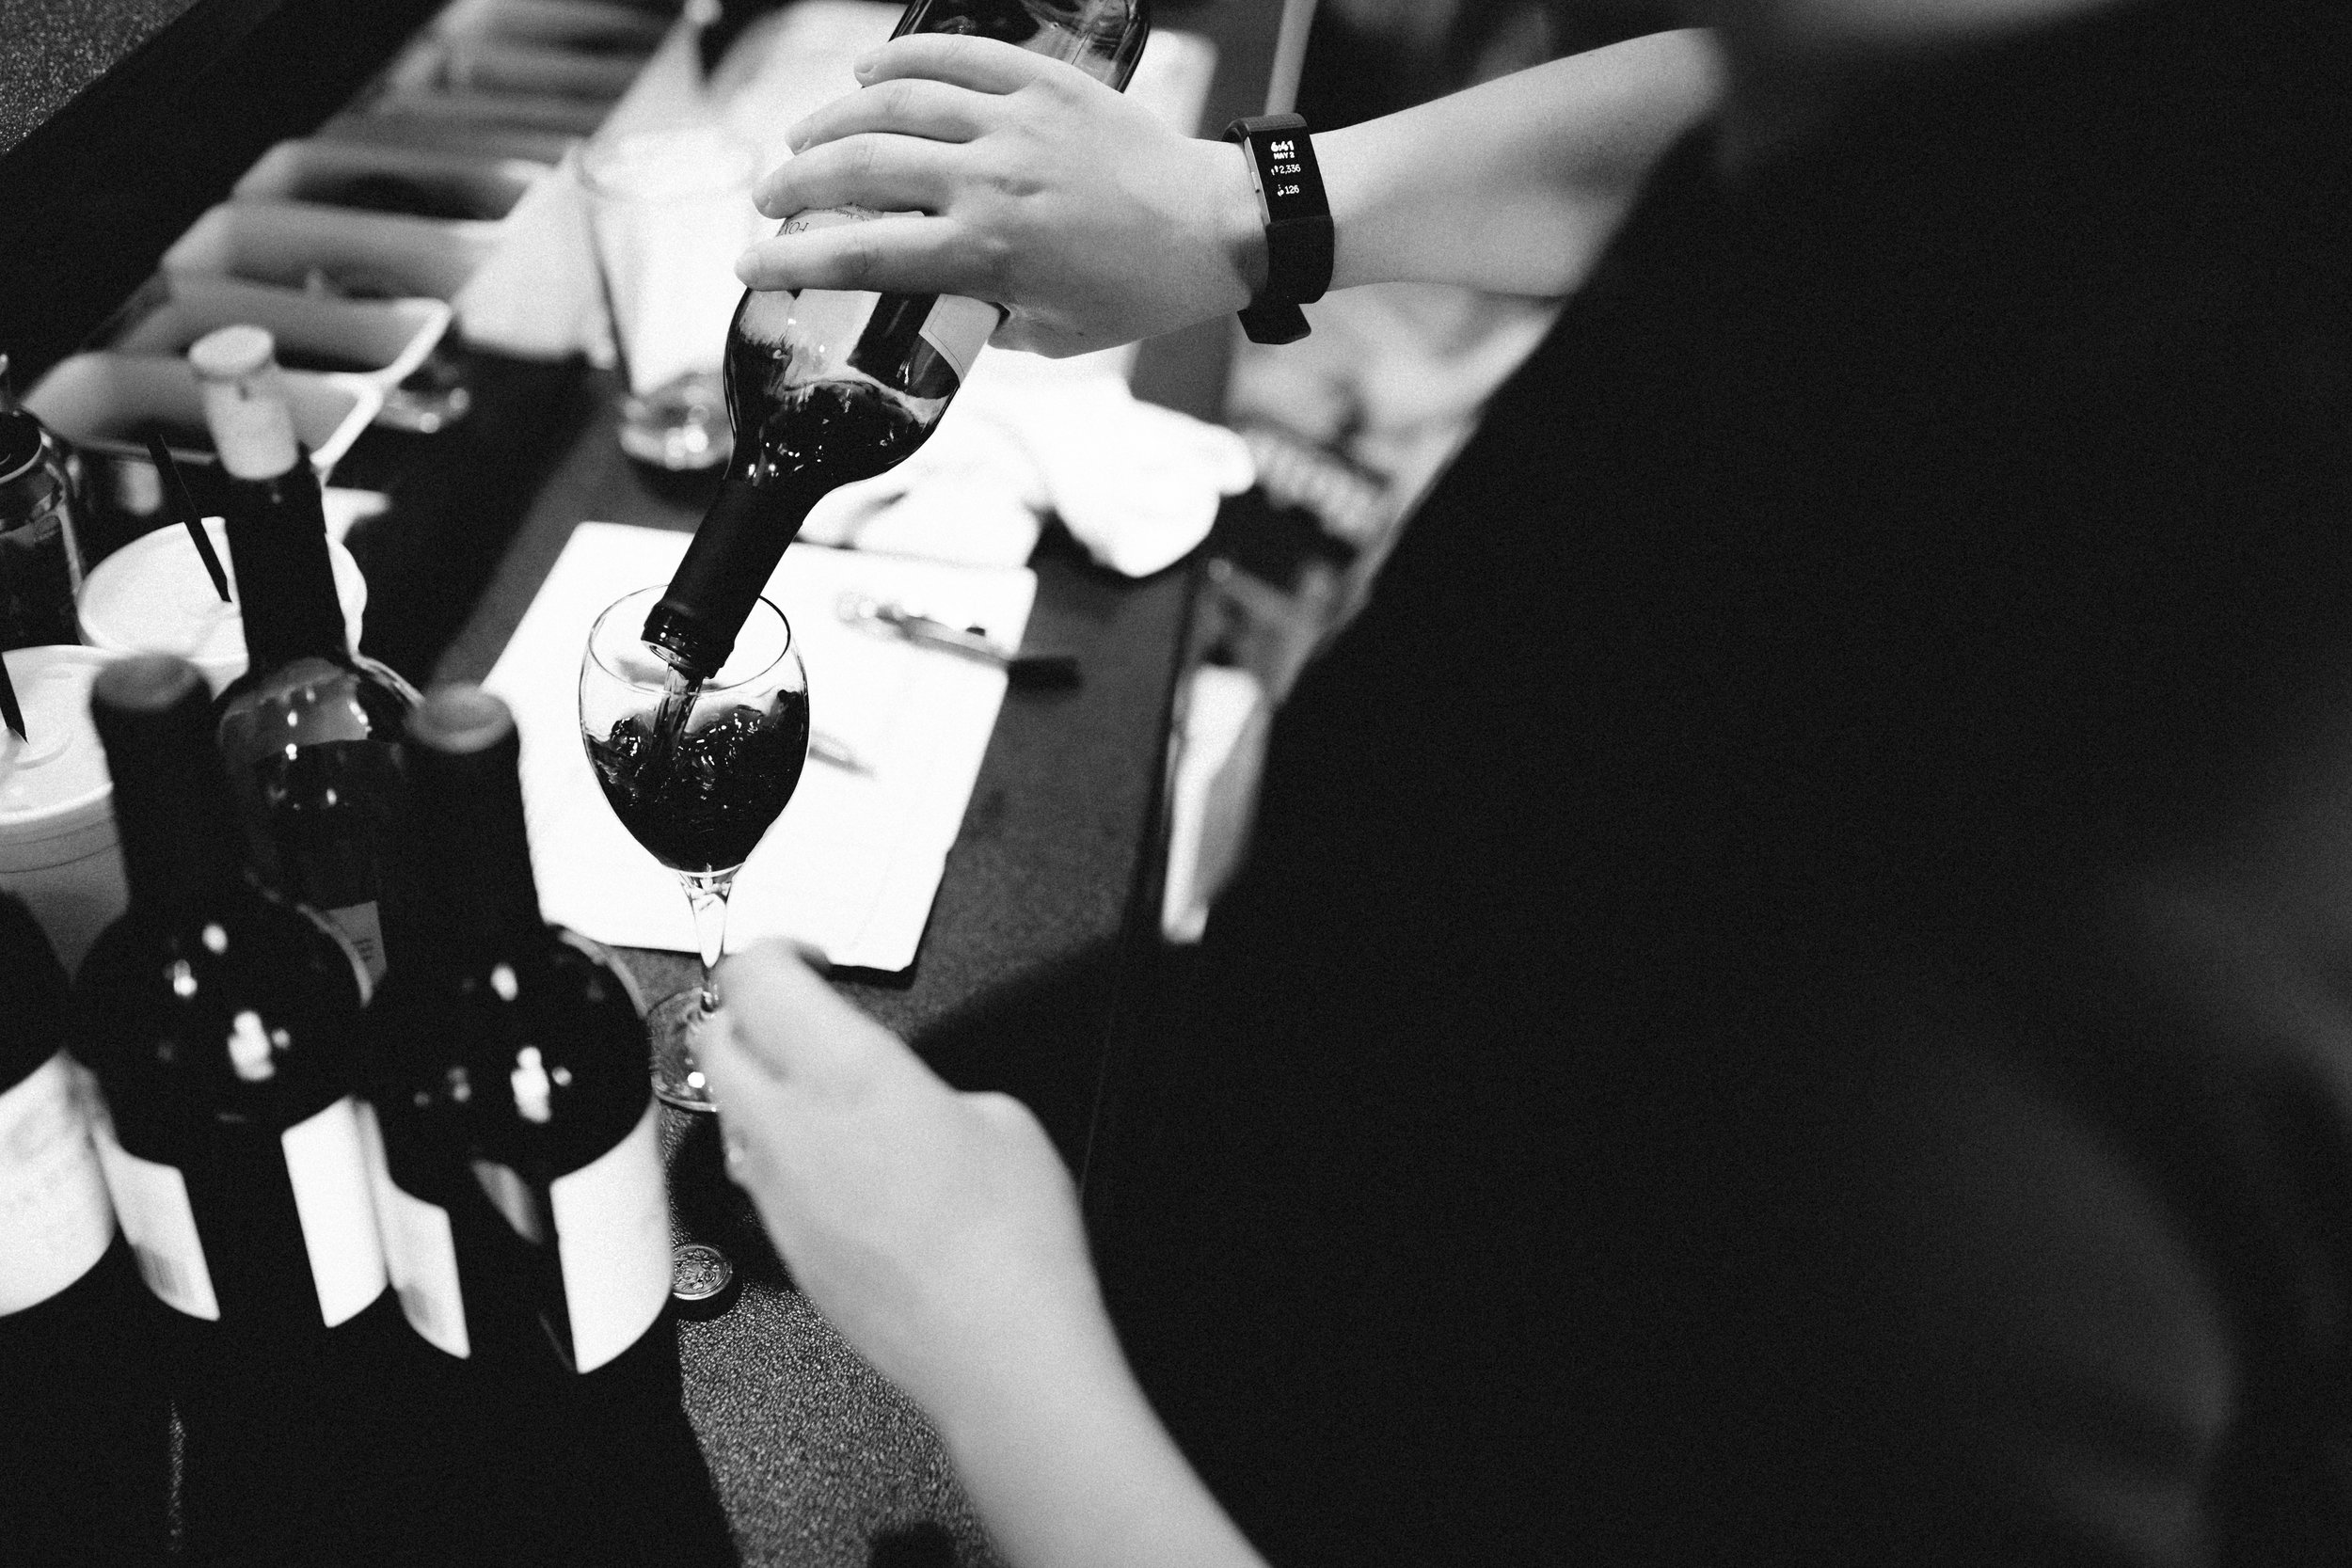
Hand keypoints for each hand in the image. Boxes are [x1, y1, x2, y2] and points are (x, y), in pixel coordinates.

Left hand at [698, 941, 1125, 1432]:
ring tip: (816, 1085)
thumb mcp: (1001, 1116)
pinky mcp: (783, 1245)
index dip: (774, 948)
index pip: (756, 976)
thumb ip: (929, 1085)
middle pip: (715, 1034)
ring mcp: (778, 1193)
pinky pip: (755, 1172)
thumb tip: (911, 1099)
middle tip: (793, 1008)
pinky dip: (779, 1148)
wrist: (999, 1350)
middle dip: (746, 1008)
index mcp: (848, 1073)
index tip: (805, 956)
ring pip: (728, 1108)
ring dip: (758, 1081)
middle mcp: (792, 1129)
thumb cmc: (1012, 1244)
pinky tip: (839, 1164)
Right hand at [734, 35, 1260, 356]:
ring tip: (802, 139)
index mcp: (988, 254)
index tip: (750, 263)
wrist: (1217, 227)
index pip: (863, 256)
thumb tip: (933, 311)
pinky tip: (867, 73)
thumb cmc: (1140, 291)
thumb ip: (985, 322)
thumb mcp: (1054, 337)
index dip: (793, 262)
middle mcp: (990, 181)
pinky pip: (957, 56)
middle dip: (795, 184)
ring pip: (894, 103)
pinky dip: (902, 60)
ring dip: (832, 120)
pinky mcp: (1045, 84)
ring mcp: (1015, 123)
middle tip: (769, 199)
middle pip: (859, 169)